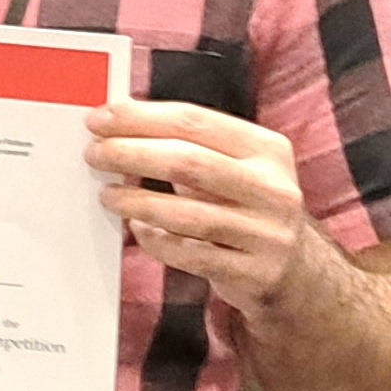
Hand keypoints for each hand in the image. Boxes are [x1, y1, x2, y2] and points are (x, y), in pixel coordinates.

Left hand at [85, 100, 313, 316]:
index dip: (140, 117)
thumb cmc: (244, 204)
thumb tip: (116, 120)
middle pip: (187, 162)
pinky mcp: (254, 273)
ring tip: (107, 194)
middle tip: (94, 154)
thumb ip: (186, 142)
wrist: (296, 270)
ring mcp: (268, 234)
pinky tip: (139, 228)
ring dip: (136, 201)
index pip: (194, 121)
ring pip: (186, 214)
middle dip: (130, 154)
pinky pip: (189, 255)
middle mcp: (273, 188)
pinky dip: (155, 239)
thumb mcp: (233, 165)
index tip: (99, 119)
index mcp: (267, 149)